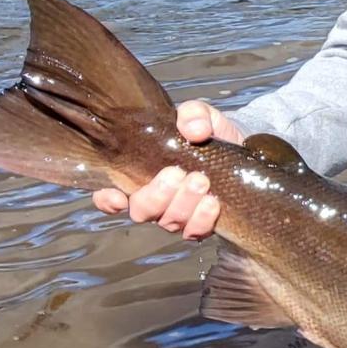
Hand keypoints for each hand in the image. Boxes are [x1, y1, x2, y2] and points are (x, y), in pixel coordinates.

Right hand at [92, 100, 243, 239]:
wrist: (239, 150)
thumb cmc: (207, 133)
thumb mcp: (200, 115)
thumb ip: (193, 114)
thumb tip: (193, 130)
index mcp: (140, 173)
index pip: (109, 194)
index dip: (107, 199)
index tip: (119, 196)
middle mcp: (154, 199)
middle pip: (140, 211)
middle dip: (157, 195)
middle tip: (178, 173)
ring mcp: (176, 215)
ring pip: (168, 222)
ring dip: (183, 203)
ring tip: (201, 180)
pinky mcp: (200, 225)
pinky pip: (194, 232)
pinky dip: (201, 219)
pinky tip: (212, 203)